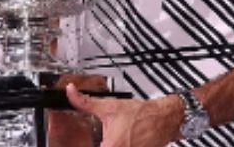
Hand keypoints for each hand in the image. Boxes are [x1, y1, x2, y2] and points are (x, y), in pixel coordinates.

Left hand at [65, 83, 183, 146]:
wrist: (163, 118)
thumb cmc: (140, 114)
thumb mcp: (108, 106)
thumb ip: (85, 102)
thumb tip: (70, 93)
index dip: (85, 145)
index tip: (88, 140)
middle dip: (102, 142)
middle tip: (106, 135)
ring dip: (110, 144)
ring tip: (117, 136)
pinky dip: (123, 145)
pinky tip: (125, 140)